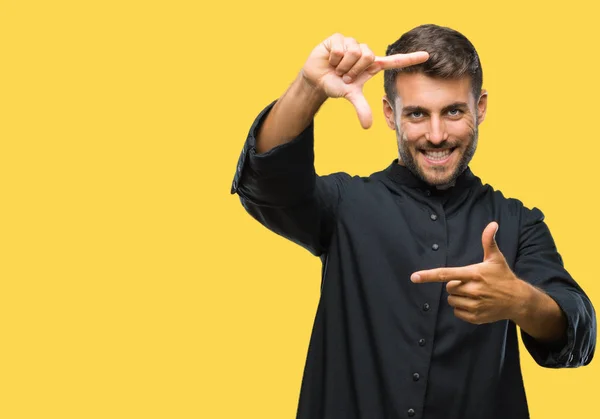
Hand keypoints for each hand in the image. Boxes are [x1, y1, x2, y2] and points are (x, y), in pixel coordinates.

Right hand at [301, 33, 428, 128]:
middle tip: (345, 76)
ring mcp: (352, 43)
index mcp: (372, 65)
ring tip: (337, 68)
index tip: (428, 56)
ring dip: (342, 65)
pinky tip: (330, 60)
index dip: (411, 59)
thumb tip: (367, 127)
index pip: (395, 61)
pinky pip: (340, 48)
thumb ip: (361, 109)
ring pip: (354, 52)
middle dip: (353, 70)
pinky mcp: (338, 38)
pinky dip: (333, 58)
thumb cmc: (337, 85)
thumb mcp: (350, 96)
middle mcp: (365, 52)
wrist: (317, 79)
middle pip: (368, 56)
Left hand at [410, 222, 525, 324]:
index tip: (414, 277)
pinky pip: (457, 312)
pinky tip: (475, 304)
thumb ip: (489, 241)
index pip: (446, 274)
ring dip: (458, 297)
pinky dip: (462, 308)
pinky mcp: (475, 317)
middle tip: (471, 283)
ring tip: (474, 294)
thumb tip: (492, 224)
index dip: (428, 275)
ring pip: (451, 300)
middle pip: (449, 288)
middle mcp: (473, 290)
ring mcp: (474, 305)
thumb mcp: (496, 259)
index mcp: (474, 274)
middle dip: (456, 285)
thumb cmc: (503, 277)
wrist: (518, 300)